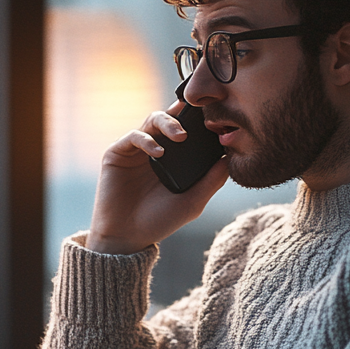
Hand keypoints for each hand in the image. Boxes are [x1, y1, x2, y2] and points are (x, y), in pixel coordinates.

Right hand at [86, 99, 228, 253]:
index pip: (190, 128)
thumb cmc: (160, 221)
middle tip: (199, 118)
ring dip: (169, 122)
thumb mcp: (193, 201)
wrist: (127, 236)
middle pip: (172, 116)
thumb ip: (212, 180)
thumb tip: (231, 157)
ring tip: (181, 135)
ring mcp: (137, 149)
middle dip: (186, 112)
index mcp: (176, 157)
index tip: (216, 117)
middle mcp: (156, 147)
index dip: (201, 119)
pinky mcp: (117, 152)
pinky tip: (159, 152)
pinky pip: (134, 135)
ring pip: (153, 119)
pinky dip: (147, 139)